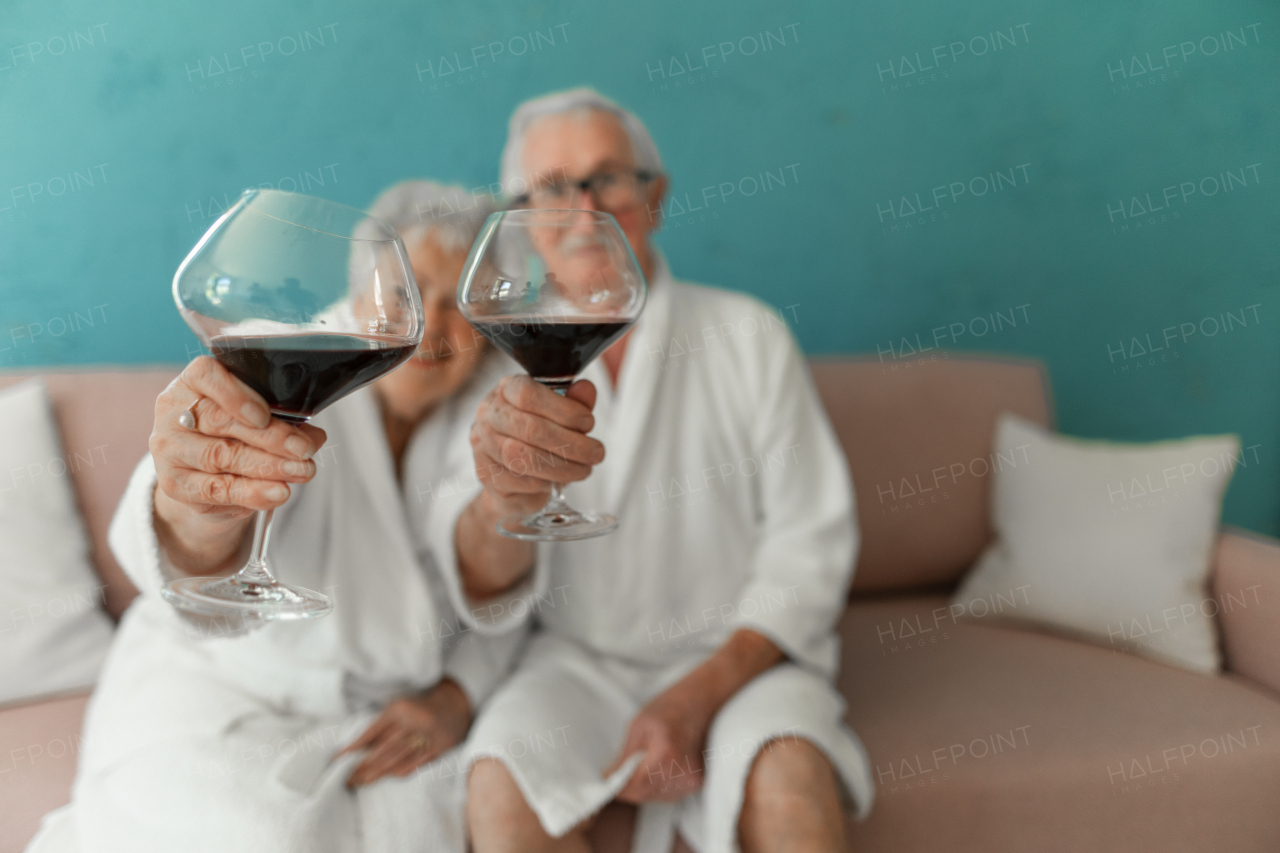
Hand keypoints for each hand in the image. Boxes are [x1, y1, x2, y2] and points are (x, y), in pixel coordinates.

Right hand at [151, 356, 325, 523]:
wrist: (202, 474)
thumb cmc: (233, 433)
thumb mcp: (257, 419)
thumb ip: (283, 420)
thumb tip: (314, 436)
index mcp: (193, 382)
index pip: (206, 376)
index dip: (236, 395)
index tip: (265, 415)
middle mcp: (174, 411)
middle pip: (221, 421)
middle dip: (270, 437)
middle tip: (304, 450)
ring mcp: (169, 448)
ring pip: (220, 456)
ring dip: (268, 466)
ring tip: (302, 471)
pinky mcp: (174, 483)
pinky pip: (216, 489)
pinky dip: (252, 492)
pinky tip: (278, 492)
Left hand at [341, 679, 471, 788]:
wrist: (456, 704)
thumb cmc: (419, 708)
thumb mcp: (400, 708)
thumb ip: (382, 726)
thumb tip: (356, 748)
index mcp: (400, 709)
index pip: (372, 731)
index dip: (354, 747)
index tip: (339, 760)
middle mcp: (413, 721)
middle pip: (383, 748)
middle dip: (363, 765)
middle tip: (347, 778)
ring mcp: (428, 734)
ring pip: (397, 758)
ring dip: (377, 772)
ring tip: (360, 782)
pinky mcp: (439, 747)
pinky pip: (415, 763)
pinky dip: (398, 772)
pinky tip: (386, 777)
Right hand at [468, 375, 603, 516]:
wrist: (510, 477)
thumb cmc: (537, 438)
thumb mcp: (560, 416)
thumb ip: (574, 402)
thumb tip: (586, 389)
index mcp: (507, 390)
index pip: (529, 394)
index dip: (564, 409)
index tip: (588, 423)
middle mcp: (489, 414)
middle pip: (531, 428)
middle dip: (572, 443)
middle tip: (597, 453)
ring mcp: (483, 444)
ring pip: (525, 458)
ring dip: (563, 467)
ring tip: (584, 469)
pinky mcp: (485, 474)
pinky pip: (520, 480)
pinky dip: (546, 482)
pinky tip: (559, 480)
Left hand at [604, 679, 712, 802]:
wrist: (701, 703)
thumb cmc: (669, 708)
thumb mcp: (638, 726)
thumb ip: (624, 757)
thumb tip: (609, 778)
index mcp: (666, 755)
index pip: (636, 787)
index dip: (618, 787)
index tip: (606, 780)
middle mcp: (682, 772)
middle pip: (645, 795)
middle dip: (629, 787)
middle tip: (621, 771)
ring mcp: (692, 780)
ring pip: (656, 797)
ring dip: (644, 787)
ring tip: (643, 764)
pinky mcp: (697, 783)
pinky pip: (669, 794)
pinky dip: (658, 786)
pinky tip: (658, 767)